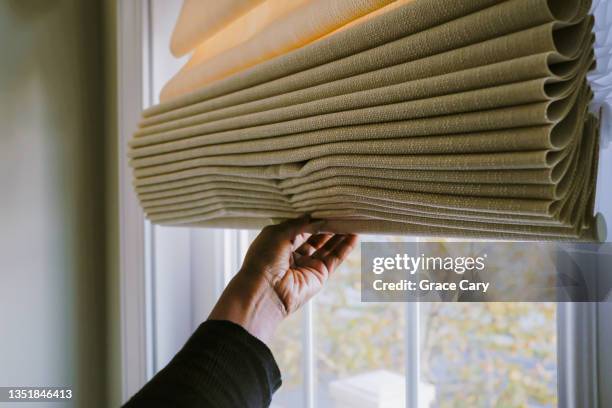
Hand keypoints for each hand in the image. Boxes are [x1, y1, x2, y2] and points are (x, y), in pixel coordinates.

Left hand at [208, 216, 357, 342]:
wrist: (265, 291)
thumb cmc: (263, 260)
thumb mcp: (277, 233)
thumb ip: (298, 224)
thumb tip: (312, 216)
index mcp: (279, 243)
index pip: (301, 227)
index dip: (313, 218)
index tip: (326, 207)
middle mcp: (294, 254)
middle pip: (316, 236)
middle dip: (329, 225)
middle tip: (343, 211)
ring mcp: (307, 265)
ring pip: (328, 247)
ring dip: (340, 234)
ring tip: (353, 220)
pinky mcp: (319, 275)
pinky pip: (335, 259)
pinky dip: (345, 247)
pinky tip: (355, 235)